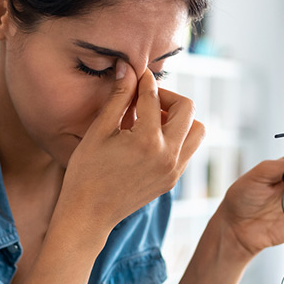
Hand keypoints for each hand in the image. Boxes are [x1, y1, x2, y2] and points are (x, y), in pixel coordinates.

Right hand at [57, 62, 204, 235]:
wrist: (89, 215)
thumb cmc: (86, 172)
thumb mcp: (99, 131)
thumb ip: (118, 98)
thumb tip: (128, 68)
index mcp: (147, 140)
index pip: (154, 97)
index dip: (143, 80)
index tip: (136, 73)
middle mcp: (168, 155)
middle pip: (188, 109)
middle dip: (168, 97)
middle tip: (146, 99)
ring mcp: (174, 170)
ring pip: (197, 130)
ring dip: (180, 118)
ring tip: (152, 120)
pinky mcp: (173, 180)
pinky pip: (188, 149)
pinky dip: (177, 137)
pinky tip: (151, 138)